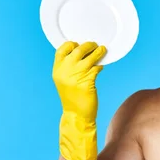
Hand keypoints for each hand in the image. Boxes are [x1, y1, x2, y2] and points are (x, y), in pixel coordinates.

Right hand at [52, 41, 106, 159]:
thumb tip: (83, 54)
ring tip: (102, 50)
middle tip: (94, 45)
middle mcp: (64, 71)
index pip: (61, 50)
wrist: (76, 116)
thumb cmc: (72, 99)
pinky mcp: (87, 82)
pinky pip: (96, 68)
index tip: (78, 43)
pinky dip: (100, 65)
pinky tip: (102, 65)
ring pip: (89, 57)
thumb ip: (69, 68)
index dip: (71, 44)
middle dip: (88, 45)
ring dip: (98, 52)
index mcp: (57, 70)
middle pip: (77, 50)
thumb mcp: (65, 81)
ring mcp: (75, 76)